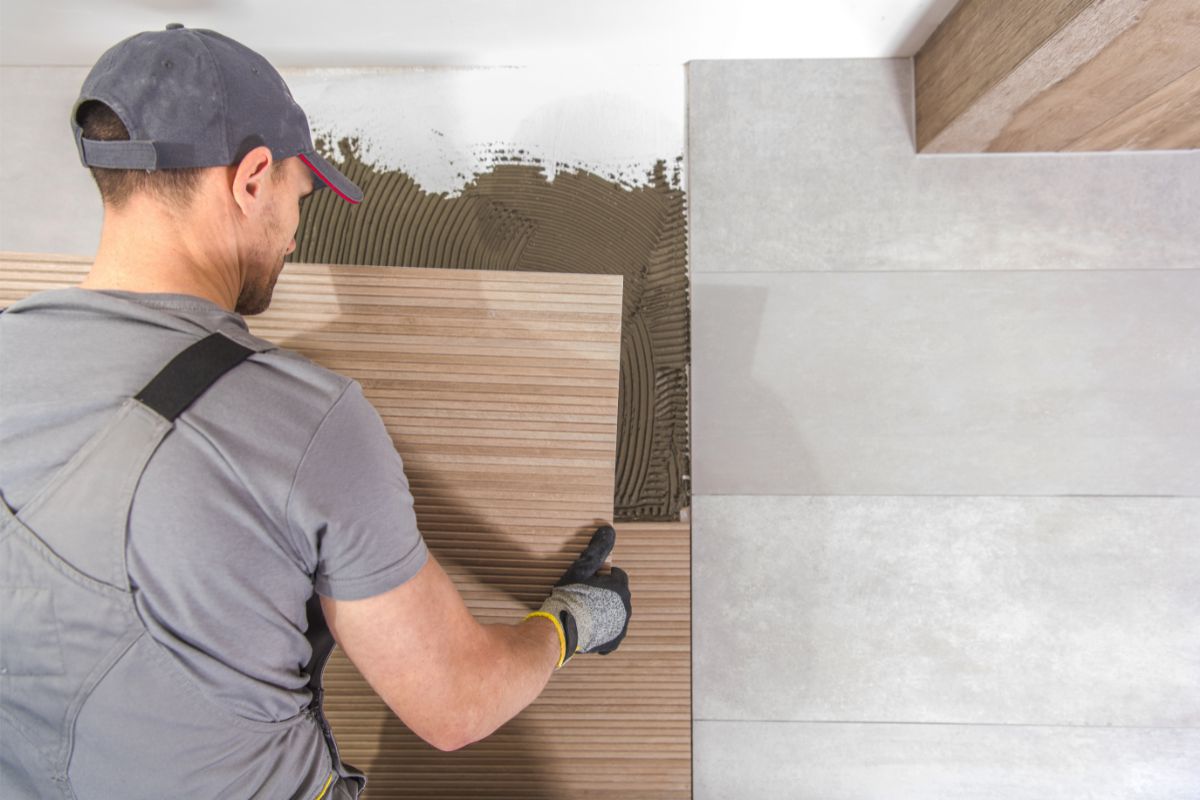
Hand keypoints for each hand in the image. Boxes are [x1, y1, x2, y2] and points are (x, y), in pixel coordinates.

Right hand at [526, 525, 631, 667]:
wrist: (561, 628)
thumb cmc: (571, 596)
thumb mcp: (582, 568)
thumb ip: (597, 548)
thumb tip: (608, 529)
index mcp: (621, 587)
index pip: (617, 576)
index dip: (603, 576)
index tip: (590, 581)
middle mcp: (626, 607)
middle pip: (617, 595)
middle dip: (605, 594)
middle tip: (585, 596)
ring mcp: (620, 626)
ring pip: (615, 614)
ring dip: (604, 612)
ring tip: (585, 613)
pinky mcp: (613, 641)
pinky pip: (611, 634)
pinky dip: (602, 632)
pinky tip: (589, 629)